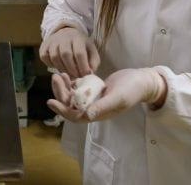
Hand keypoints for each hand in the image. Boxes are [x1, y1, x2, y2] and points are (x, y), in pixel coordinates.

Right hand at [39, 27, 99, 77]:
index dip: (82, 66)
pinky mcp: (44, 46)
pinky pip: (45, 57)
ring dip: (62, 69)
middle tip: (76, 77)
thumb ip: (93, 62)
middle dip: (72, 69)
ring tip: (69, 74)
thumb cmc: (80, 45)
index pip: (79, 52)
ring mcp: (52, 41)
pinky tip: (58, 67)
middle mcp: (63, 37)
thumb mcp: (91, 50)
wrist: (66, 34)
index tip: (85, 75)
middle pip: (65, 54)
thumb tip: (90, 74)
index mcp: (77, 38)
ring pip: (54, 57)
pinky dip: (51, 65)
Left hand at [47, 68, 166, 121]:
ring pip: (73, 96)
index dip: (62, 110)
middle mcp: (92, 108)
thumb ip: (102, 107)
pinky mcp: (94, 90)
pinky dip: (71, 82)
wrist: (141, 80)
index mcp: (97, 114)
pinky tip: (67, 74)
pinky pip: (78, 88)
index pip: (75, 116)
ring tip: (59, 74)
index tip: (50, 101)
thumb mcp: (117, 98)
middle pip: (70, 105)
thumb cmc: (131, 90)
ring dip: (64, 87)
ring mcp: (93, 99)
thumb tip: (86, 116)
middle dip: (60, 93)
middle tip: (55, 77)